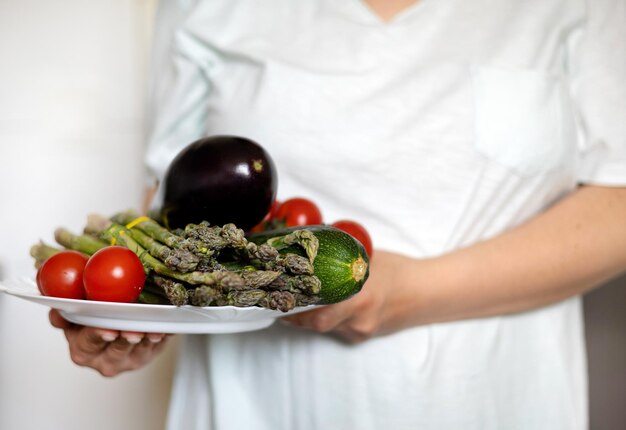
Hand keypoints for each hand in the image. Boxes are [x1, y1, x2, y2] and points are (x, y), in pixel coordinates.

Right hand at [49, 309, 170, 376]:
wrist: (113, 328)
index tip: (107, 330)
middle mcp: (106, 361)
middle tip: (132, 331)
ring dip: (147, 338)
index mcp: (83, 352)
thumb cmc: (91, 323)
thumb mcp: (72, 319)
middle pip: (117, 350)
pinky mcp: (150, 355)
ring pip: (140, 349)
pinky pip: (159, 346)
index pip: (90, 343)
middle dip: (126, 340)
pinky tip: (166, 327)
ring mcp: (130, 360)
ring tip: (152, 330)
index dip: (98, 335)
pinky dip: (163, 336)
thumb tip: (58, 309)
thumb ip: (63, 315)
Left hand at [282, 250, 419, 342]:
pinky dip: (327, 319)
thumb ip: (340, 257)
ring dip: (310, 316)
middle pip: (315, 323)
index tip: (278, 297)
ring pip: (324, 327)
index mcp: (359, 296)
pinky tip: (326, 306)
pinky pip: (337, 329)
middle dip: (296, 314)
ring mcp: (361, 330)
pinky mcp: (363, 337)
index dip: (293, 305)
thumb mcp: (366, 257)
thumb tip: (311, 245)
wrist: (425, 292)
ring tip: (299, 300)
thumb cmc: (396, 270)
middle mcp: (359, 318)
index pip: (316, 308)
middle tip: (283, 300)